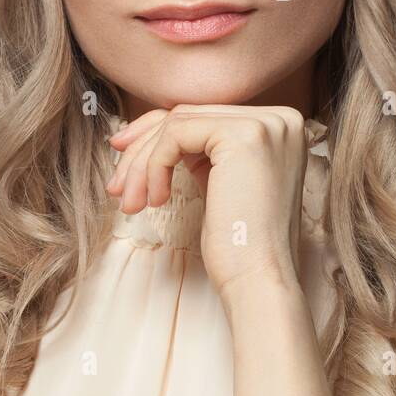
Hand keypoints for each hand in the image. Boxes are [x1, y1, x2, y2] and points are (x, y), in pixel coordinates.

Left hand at [106, 104, 310, 298]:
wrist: (259, 281)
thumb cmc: (238, 245)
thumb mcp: (222, 181)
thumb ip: (203, 149)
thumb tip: (148, 130)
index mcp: (279, 126)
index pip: (204, 115)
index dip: (157, 135)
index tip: (124, 159)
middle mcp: (279, 118)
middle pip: (189, 115)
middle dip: (143, 149)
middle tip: (116, 185)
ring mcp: (265, 124)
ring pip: (178, 123)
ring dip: (143, 164)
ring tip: (130, 202)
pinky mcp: (244, 135)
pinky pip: (176, 135)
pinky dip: (154, 165)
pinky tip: (156, 200)